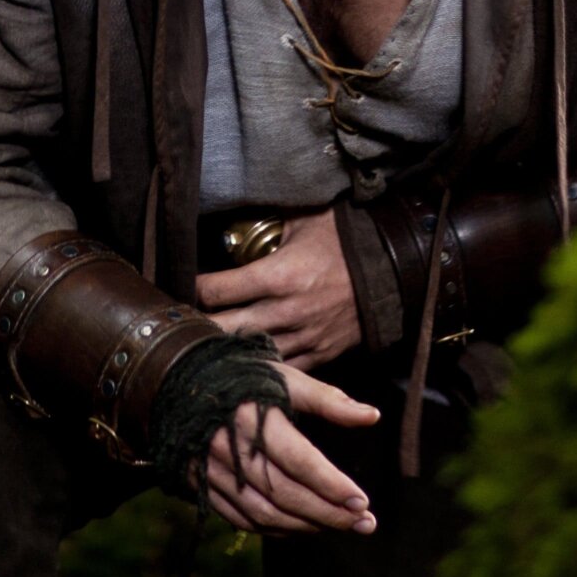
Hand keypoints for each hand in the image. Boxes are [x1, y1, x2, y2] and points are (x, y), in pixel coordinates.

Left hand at [193, 208, 359, 370]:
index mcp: (278, 274)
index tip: (183, 284)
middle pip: (225, 327)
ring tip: (207, 344)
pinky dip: (262, 365)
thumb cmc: (345, 240)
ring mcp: (304, 336)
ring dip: (227, 349)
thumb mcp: (302, 219)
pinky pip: (283, 368)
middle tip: (184, 319)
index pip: (216, 289)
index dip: (194, 287)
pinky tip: (246, 360)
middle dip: (199, 325)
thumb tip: (235, 208)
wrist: (392, 269)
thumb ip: (266, 221)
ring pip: (250, 353)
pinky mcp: (320, 353)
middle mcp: (287, 310)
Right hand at [195, 367, 380, 534]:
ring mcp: (211, 469)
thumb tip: (373, 416)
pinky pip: (239, 518)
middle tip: (363, 522)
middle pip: (283, 493)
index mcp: (253, 417)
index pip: (298, 461)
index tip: (363, 501)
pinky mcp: (200, 484)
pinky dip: (273, 529)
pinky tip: (301, 526)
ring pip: (262, 512)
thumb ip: (329, 400)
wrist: (180, 378)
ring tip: (339, 526)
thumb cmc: (244, 377)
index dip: (331, 485)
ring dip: (305, 526)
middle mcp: (229, 447)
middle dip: (328, 513)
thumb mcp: (286, 379)